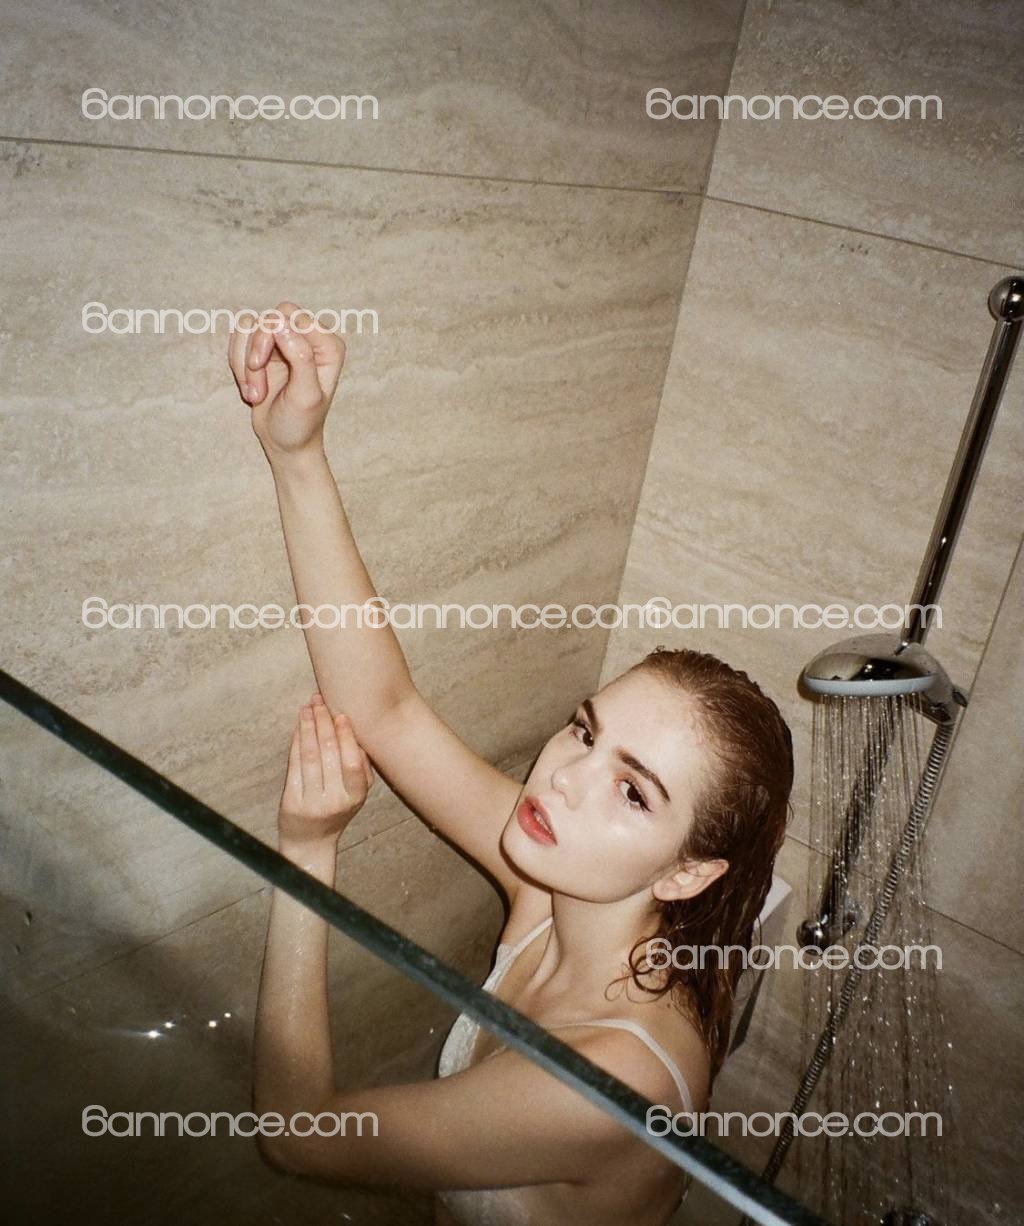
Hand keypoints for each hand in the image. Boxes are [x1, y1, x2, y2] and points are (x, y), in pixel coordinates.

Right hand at [228, 300, 345, 462]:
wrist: (285, 443)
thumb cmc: (301, 423)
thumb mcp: (305, 395)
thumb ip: (300, 357)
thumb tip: (280, 324)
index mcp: (327, 345)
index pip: (290, 315)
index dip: (269, 336)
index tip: (259, 365)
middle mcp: (308, 338)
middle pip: (267, 318)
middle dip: (254, 350)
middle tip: (257, 387)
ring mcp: (285, 341)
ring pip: (248, 327)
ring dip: (244, 363)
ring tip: (256, 394)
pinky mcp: (265, 349)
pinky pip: (239, 338)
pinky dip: (237, 364)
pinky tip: (251, 389)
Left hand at [277, 693, 374, 853]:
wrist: (311, 843)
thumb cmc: (337, 811)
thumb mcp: (356, 795)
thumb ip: (360, 769)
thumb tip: (355, 736)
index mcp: (355, 797)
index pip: (352, 762)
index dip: (346, 736)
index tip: (341, 714)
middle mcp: (334, 801)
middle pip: (329, 754)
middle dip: (324, 723)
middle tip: (321, 702)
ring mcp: (311, 802)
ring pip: (310, 756)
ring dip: (308, 728)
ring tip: (308, 708)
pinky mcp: (291, 801)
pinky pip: (294, 765)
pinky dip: (296, 742)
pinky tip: (298, 727)